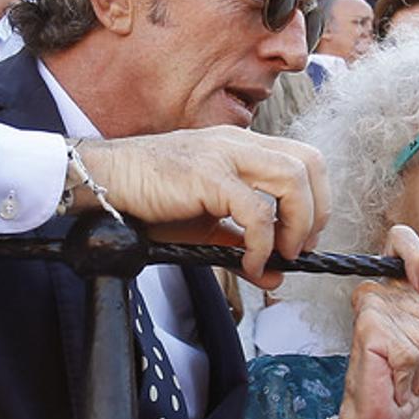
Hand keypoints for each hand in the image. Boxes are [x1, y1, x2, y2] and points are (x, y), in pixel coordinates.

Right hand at [75, 126, 328, 285]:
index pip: (306, 159)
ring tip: (282, 254)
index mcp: (243, 146)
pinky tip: (250, 262)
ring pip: (293, 177)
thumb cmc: (149, 198)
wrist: (100, 181)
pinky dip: (262, 243)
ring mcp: (223, 154)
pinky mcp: (206, 175)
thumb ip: (242, 245)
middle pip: (310, 162)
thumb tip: (275, 275)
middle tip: (302, 246)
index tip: (306, 236)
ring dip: (298, 223)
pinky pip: (255, 210)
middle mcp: (239, 143)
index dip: (317, 199)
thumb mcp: (206, 225)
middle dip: (317, 210)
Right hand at [324, 226, 418, 418]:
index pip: (399, 241)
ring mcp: (370, 309)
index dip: (416, 254)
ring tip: (401, 371)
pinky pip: (413, 346)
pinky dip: (411, 370)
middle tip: (410, 360)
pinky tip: (393, 377)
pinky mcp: (367, 329)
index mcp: (393, 289)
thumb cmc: (406, 381)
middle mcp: (377, 293)